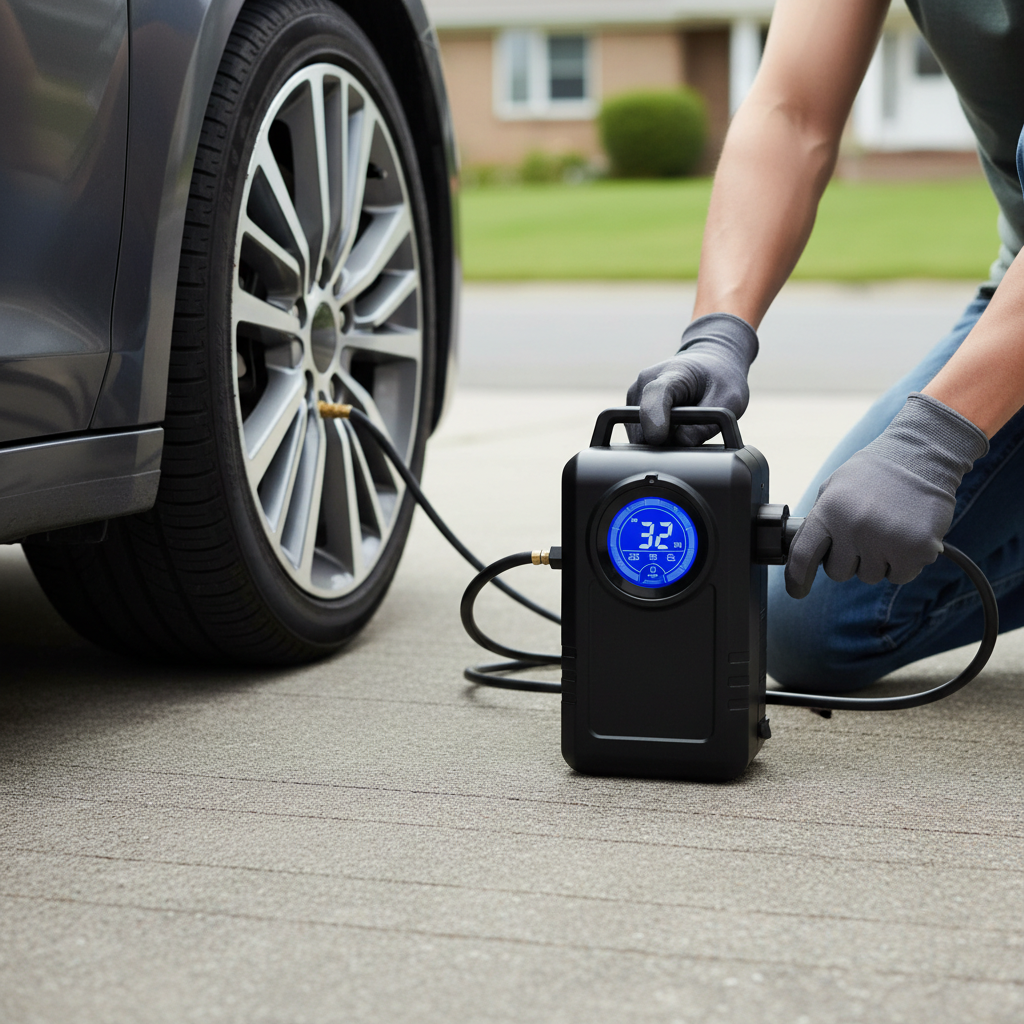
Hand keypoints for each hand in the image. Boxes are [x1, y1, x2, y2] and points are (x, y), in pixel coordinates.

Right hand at [626, 313, 758, 444]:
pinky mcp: (631, 409)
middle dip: (664, 441)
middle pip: (643, 425)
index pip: (655, 396)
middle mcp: (644, 383)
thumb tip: (682, 443)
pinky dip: (656, 439)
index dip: (654, 419)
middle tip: (689, 437)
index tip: (658, 438)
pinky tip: (673, 429)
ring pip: (639, 434)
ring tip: (683, 428)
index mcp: (672, 374)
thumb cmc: (719, 379)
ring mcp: (634, 397)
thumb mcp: (728, 400)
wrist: (707, 364)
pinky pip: (639, 435)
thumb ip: (707, 424)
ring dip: (660, 441)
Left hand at [785, 393, 988, 598]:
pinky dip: (902, 564)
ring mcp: (886, 541)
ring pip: (869, 576)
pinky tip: (905, 536)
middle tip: (863, 534)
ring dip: (876, 560)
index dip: (796, 579)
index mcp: (829, 511)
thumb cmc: (874, 473)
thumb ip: (820, 520)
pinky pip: (899, 577)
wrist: (922, 456)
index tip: (797, 591)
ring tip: (887, 528)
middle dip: (847, 559)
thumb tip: (805, 553)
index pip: (803, 556)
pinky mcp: (917, 550)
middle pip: (838, 572)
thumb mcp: (834, 488)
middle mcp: (854, 528)